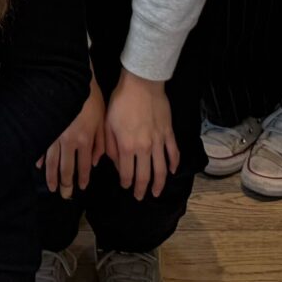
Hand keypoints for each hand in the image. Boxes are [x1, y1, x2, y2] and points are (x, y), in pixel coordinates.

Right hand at [41, 79, 107, 197]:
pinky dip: (40, 159)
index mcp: (85, 140)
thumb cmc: (91, 98)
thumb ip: (100, 144)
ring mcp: (55, 136)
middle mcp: (69, 142)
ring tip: (52, 188)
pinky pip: (42, 147)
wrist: (73, 79)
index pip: (84, 166)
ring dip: (52, 177)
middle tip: (65, 195)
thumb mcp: (103, 120)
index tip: (81, 187)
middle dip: (66, 184)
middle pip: (66, 168)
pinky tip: (39, 167)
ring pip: (52, 162)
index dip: (82, 179)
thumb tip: (96, 162)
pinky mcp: (46, 128)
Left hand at [104, 72, 180, 199]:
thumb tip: (116, 164)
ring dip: (159, 183)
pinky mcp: (169, 133)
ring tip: (156, 192)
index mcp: (127, 147)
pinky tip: (171, 171)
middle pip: (145, 176)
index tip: (125, 187)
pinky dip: (173, 164)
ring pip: (161, 169)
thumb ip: (111, 147)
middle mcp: (144, 148)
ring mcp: (159, 141)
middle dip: (142, 189)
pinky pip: (173, 153)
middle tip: (140, 197)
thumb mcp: (108, 124)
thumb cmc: (121, 102)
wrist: (141, 84)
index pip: (127, 173)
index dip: (126, 183)